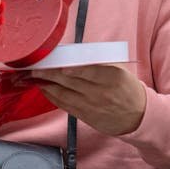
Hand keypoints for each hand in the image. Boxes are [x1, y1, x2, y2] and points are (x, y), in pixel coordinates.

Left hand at [28, 64, 145, 135]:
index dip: (73, 69)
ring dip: (46, 85)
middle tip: (33, 67)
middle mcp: (101, 93)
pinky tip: (43, 88)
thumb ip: (99, 62)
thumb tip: (74, 52)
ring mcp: (91, 106)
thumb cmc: (127, 88)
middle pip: (70, 82)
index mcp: (112, 77)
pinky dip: (52, 96)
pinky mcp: (85, 116)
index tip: (58, 65)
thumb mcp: (119, 70)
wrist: (137, 116)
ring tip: (32, 77)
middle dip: (49, 74)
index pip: (90, 72)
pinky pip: (64, 105)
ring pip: (64, 94)